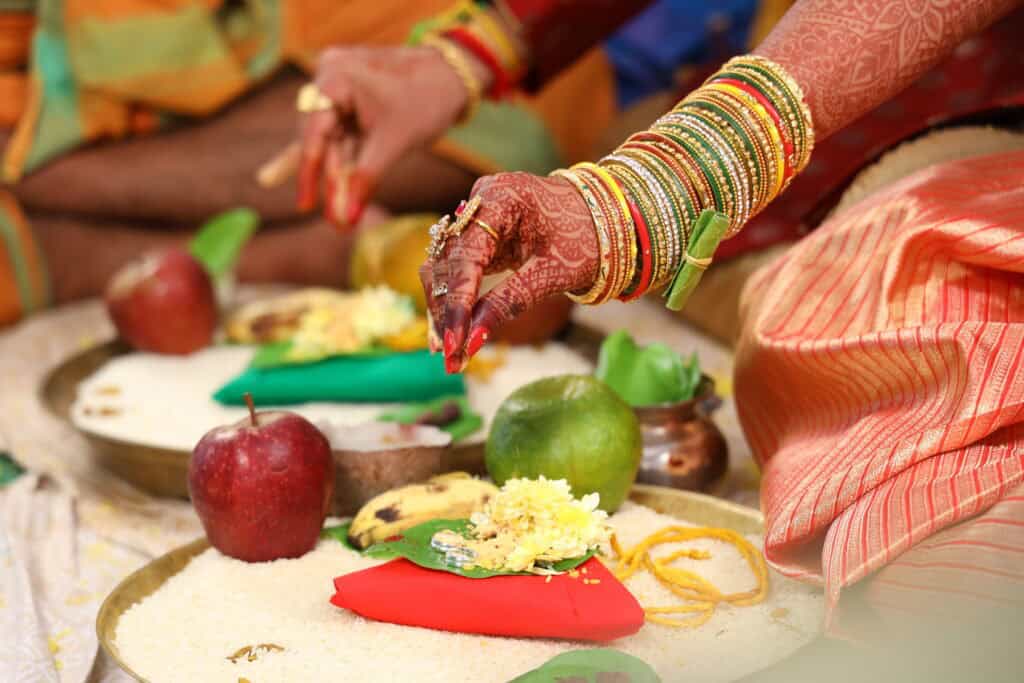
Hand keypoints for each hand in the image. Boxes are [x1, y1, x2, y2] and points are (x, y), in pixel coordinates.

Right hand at [261, 45, 491, 228]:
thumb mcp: (394, 142)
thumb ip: (366, 178)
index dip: (309, 172)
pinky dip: (340, 162)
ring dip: (337, 177)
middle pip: (321, 139)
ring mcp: (339, 89)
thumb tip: (345, 220)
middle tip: (335, 221)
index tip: (305, 206)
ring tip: (339, 217)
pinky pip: (340, 136)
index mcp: (335, 77)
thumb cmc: (425, 101)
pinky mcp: (350, 103)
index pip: (314, 132)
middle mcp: (330, 78)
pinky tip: (300, 183)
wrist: (452, 78)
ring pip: (332, 142)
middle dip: (329, 181)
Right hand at [420, 172, 599, 371]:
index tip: (454, 342)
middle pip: (448, 262)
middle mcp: (481, 200)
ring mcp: (476, 215)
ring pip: (445, 269)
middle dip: (447, 313)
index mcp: (503, 197)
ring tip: (450, 353)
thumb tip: (472, 341)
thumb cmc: (586, 239)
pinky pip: (456, 270)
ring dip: (445, 310)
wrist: (604, 220)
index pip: (467, 255)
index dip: (457, 302)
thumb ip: (511, 300)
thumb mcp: (552, 272)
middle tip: (451, 357)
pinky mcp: (478, 235)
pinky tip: (453, 334)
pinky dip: (455, 302)